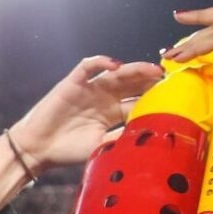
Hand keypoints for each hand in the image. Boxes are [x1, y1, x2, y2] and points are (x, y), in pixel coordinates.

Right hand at [10, 56, 164, 174]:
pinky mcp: (73, 83)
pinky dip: (101, 62)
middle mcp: (104, 98)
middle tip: (170, 78)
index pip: (139, 100)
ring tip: (152, 69)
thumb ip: (121, 139)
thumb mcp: (101, 147)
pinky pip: (88, 66)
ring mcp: (90, 89)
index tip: (175, 96)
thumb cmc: (67, 151)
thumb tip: (150, 136)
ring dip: (135, 69)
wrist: (38, 150)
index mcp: (112, 114)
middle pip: (133, 84)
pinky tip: (114, 65)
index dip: (155, 97)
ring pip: (117, 73)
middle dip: (150, 79)